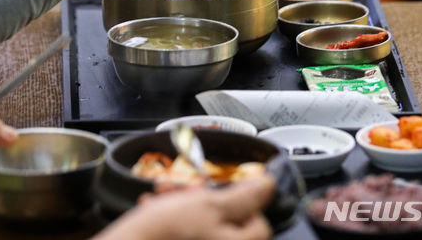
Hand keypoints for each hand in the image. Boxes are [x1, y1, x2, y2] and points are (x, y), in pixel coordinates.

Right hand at [93, 176, 275, 239]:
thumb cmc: (168, 233)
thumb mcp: (209, 204)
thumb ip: (244, 196)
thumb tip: (269, 186)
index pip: (258, 222)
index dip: (239, 200)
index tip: (218, 189)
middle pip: (225, 222)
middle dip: (201, 198)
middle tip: (183, 188)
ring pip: (199, 226)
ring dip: (180, 204)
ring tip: (162, 194)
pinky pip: (181, 234)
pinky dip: (168, 220)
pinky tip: (152, 209)